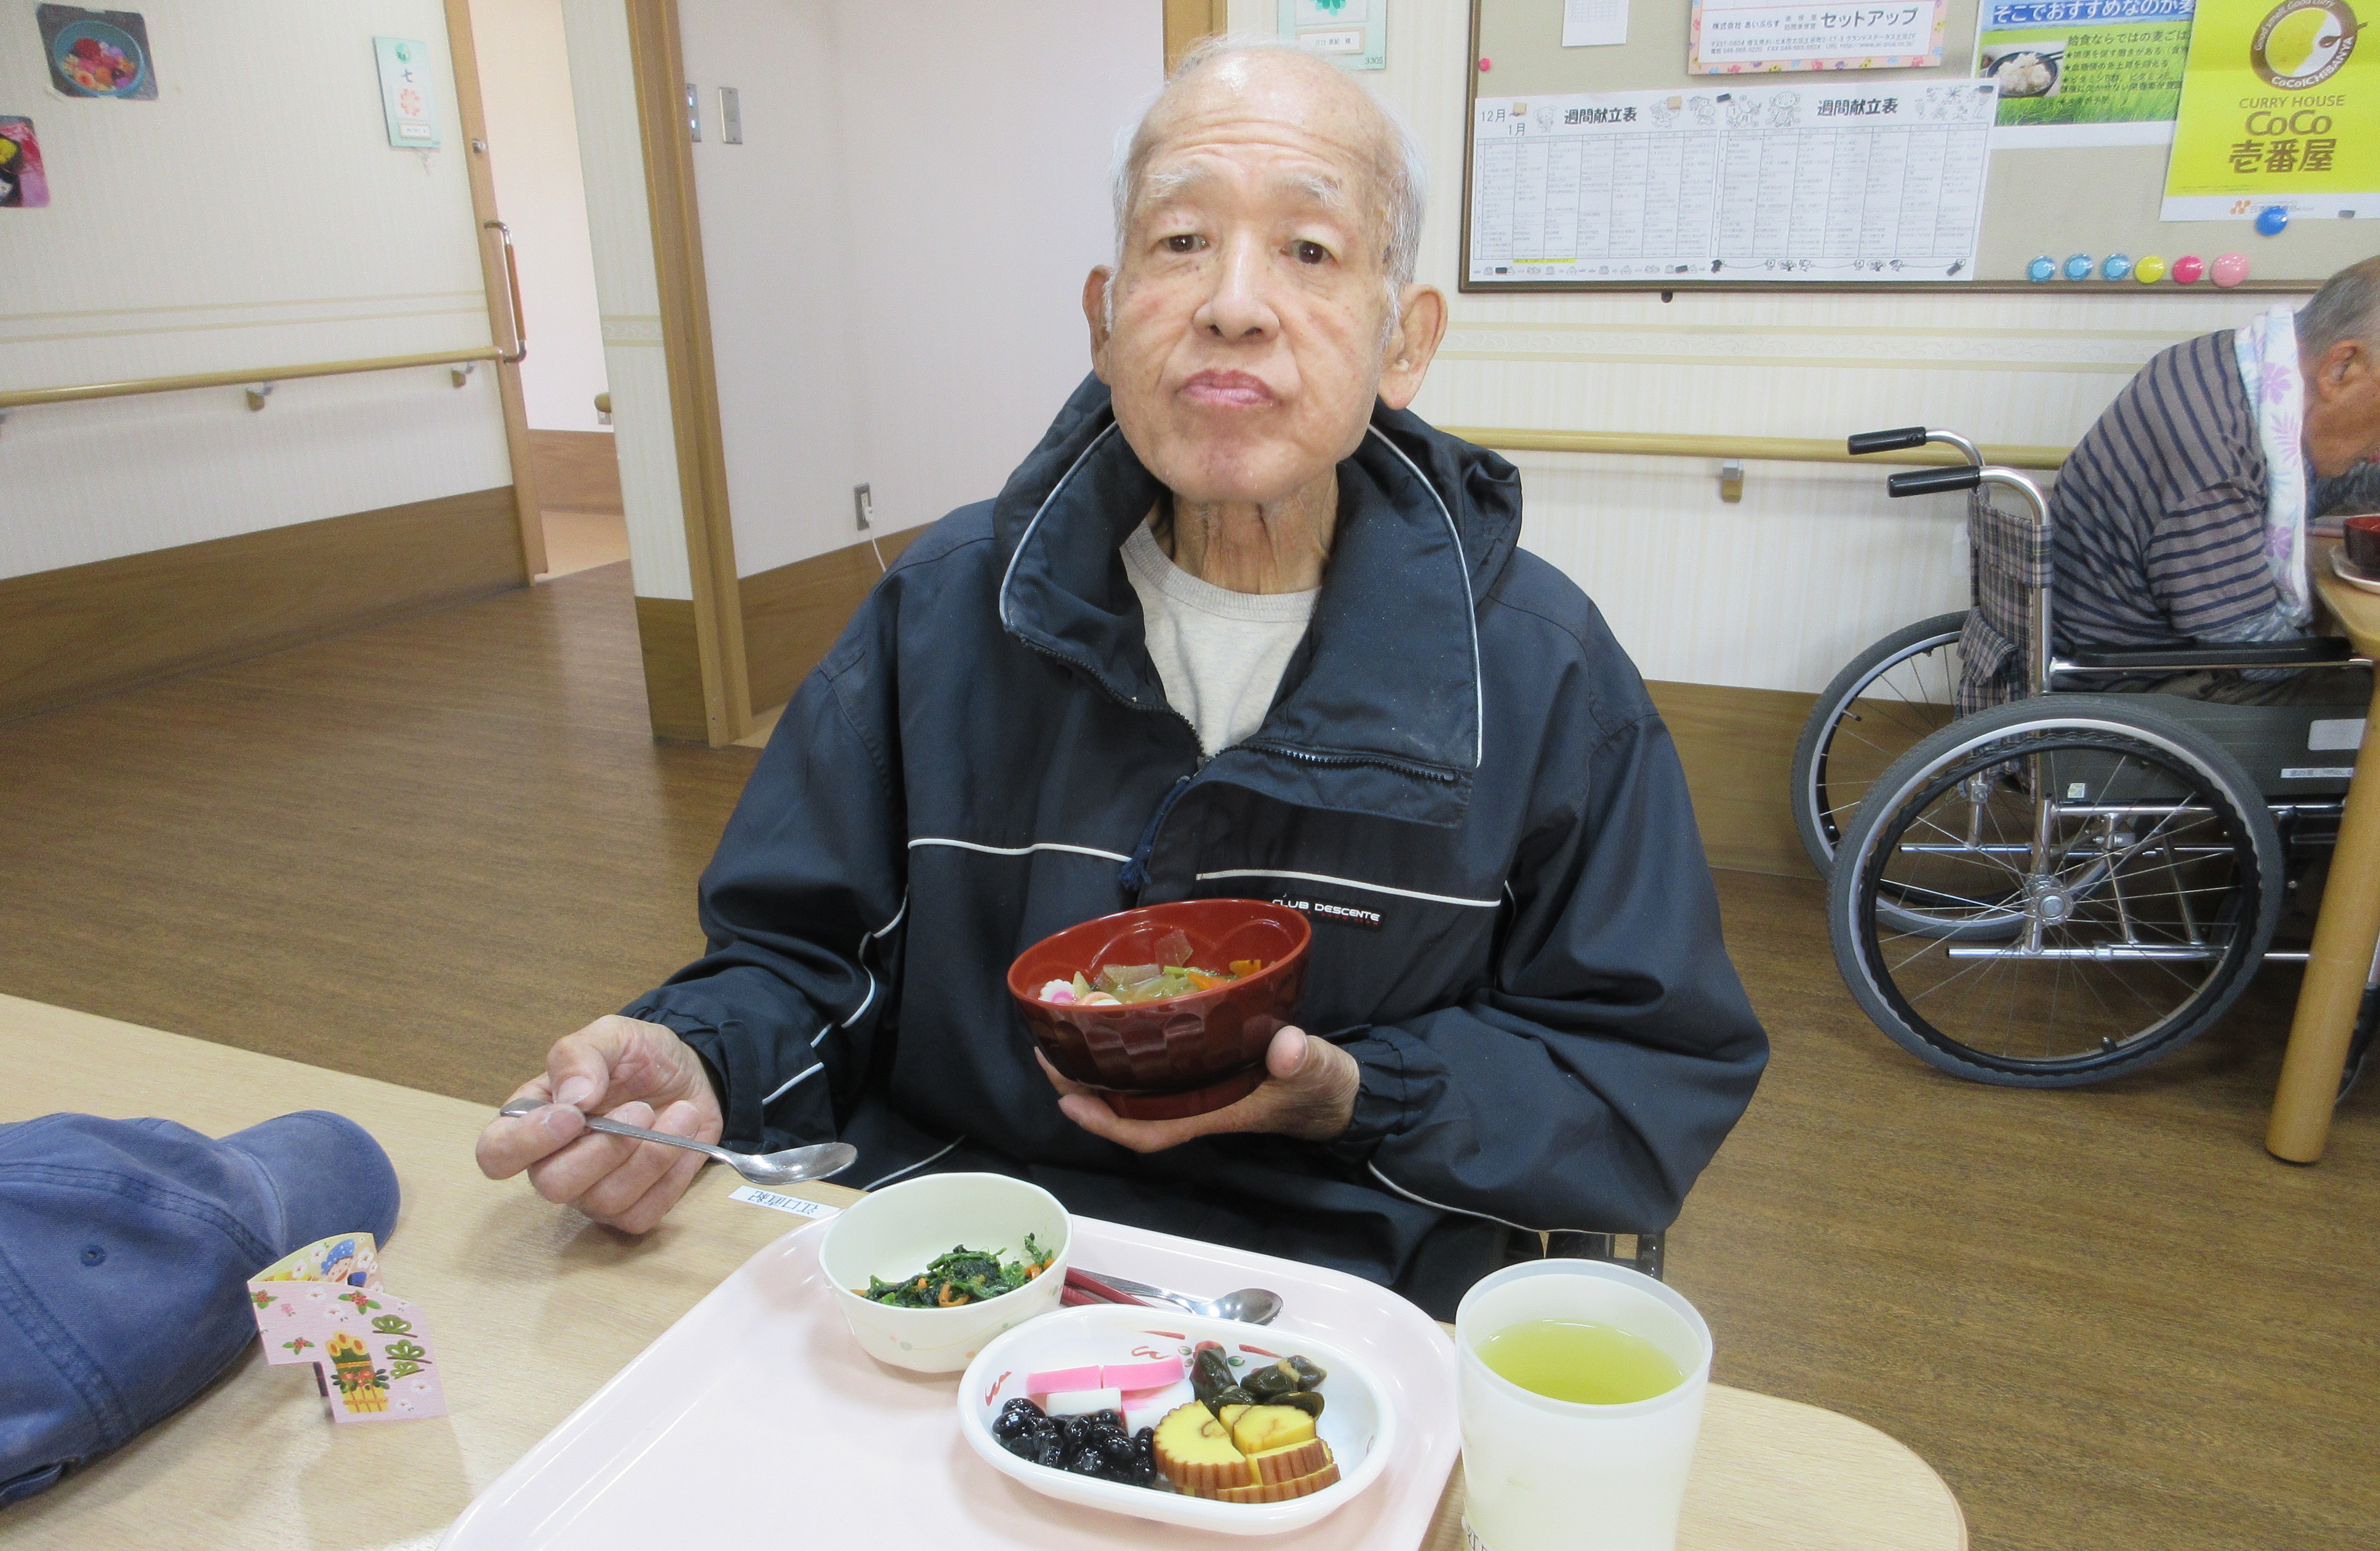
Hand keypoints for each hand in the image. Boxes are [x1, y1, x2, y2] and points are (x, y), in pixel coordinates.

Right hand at [474, 1015, 724, 1232]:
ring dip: (651, 1154)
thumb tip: (572, 1098)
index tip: (574, 1115)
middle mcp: (553, 1164)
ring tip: (679, 1112)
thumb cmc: (638, 1057)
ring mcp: (591, 1194)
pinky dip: (671, 1175)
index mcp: (532, 1120)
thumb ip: (579, 1056)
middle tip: (642, 1109)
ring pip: (605, 1200)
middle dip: (604, 1148)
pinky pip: (643, 1213)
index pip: (496, 1154)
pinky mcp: (631, 1210)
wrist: (690, 1074)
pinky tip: (682, 1137)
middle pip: (553, 1186)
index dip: (527, 1143)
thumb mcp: (610, 1035)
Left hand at [1037, 1026, 1358, 1152]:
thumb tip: (1285, 1047)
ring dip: (1096, 1072)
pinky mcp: (1203, 1075)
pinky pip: (1152, 1074)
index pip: (1148, 1131)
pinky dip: (1126, 1057)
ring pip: (1133, 1093)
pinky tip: (1112, 1031)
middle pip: (1125, 1111)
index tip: (1069, 1101)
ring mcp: (1196, 1093)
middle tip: (1047, 1051)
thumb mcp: (1317, 1068)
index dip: (1105, 1123)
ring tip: (1062, 1039)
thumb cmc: (1321, 1085)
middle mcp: (1195, 1107)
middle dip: (1083, 1090)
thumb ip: (1303, 1058)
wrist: (1336, 1091)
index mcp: (1212, 1113)